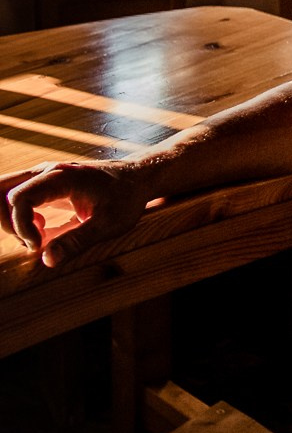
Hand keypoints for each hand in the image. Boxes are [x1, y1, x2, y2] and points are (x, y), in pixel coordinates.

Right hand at [0, 160, 152, 267]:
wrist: (136, 178)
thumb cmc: (126, 199)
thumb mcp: (109, 224)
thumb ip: (78, 241)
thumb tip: (47, 260)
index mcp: (62, 177)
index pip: (19, 197)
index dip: (21, 226)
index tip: (38, 246)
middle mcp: (47, 172)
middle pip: (1, 190)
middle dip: (7, 221)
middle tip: (32, 241)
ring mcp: (42, 176)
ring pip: (3, 192)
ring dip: (10, 219)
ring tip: (37, 236)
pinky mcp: (42, 185)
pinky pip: (14, 197)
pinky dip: (17, 217)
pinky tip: (42, 229)